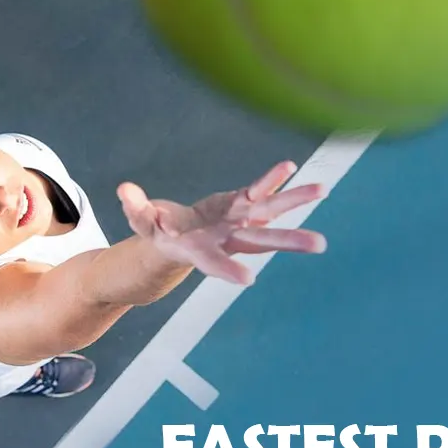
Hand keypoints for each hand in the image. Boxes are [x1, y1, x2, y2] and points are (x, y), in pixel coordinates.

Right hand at [117, 161, 327, 285]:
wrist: (179, 238)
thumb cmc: (158, 235)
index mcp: (200, 250)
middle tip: (320, 244)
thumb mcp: (141, 224)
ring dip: (295, 201)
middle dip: (289, 240)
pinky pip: (260, 191)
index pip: (214, 263)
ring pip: (271, 212)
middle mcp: (227, 238)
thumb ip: (136, 209)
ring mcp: (238, 222)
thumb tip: (124, 190)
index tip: (248, 280)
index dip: (228, 270)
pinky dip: (274, 180)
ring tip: (323, 189)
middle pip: (261, 240)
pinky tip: (291, 167)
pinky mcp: (240, 205)